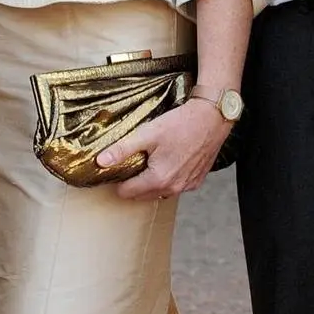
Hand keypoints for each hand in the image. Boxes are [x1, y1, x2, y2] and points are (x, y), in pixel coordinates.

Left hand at [102, 98, 231, 200]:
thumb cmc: (181, 124)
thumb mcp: (147, 134)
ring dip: (150, 183)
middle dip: (133, 184)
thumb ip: (122, 150)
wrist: (212, 118)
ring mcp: (187, 186)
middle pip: (142, 195)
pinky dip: (167, 180)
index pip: (127, 193)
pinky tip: (166, 163)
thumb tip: (100, 162)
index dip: (118, 181)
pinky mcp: (197, 180)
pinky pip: (176, 187)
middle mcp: (173, 188)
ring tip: (147, 163)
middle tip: (130, 164)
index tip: (115, 169)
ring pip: (159, 192)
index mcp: (158, 180)